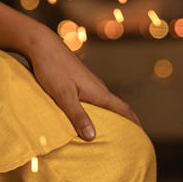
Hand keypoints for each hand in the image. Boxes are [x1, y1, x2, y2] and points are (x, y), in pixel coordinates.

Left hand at [25, 30, 140, 140]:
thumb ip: (77, 116)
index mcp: (98, 91)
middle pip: (116, 105)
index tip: (141, 135)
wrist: (41, 43)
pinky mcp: (76, 79)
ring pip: (103, 100)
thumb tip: (93, 137)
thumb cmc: (52, 68)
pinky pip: (92, 97)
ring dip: (109, 114)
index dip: (134, 122)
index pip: (123, 109)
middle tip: (128, 137)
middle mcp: (96, 85)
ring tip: (108, 129)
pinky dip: (96, 108)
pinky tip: (87, 114)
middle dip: (124, 121)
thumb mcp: (63, 95)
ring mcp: (87, 81)